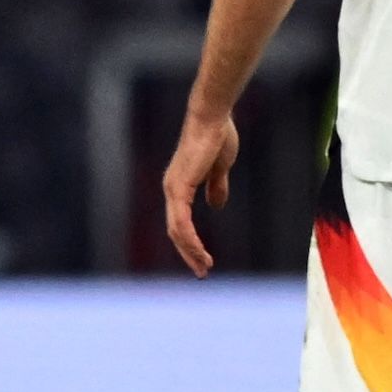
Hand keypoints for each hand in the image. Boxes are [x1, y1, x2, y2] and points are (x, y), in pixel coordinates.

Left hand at [160, 108, 239, 277]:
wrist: (213, 119)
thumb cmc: (217, 137)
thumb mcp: (219, 168)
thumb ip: (216, 186)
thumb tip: (216, 205)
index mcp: (180, 187)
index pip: (180, 223)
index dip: (190, 243)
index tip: (203, 260)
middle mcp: (172, 190)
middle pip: (176, 232)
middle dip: (189, 254)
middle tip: (202, 272)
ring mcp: (173, 188)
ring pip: (177, 231)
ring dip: (190, 251)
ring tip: (204, 267)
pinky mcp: (179, 186)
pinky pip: (181, 221)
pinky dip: (189, 238)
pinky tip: (199, 251)